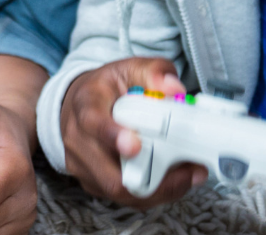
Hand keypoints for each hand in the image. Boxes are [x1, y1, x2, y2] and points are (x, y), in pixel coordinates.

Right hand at [60, 58, 206, 208]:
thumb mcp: (129, 68)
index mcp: (86, 105)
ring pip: (120, 191)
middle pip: (109, 173)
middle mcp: (78, 139)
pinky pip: (123, 197)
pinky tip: (173, 179)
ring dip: (158, 189)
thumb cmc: (105, 89)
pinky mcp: (92, 182)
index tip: (134, 146)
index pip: (93, 123)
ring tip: (188, 174)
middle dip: (152, 179)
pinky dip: (152, 193)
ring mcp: (83, 164)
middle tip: (186, 169)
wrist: (77, 105)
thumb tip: (174, 89)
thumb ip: (154, 73)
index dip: (113, 136)